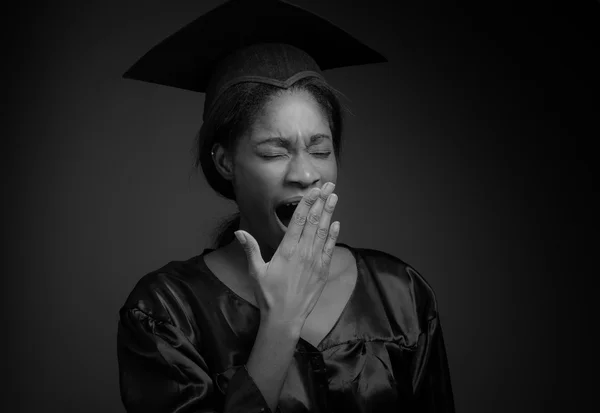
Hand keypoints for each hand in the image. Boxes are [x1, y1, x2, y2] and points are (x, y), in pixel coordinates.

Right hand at [234, 183, 339, 327]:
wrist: (285, 318)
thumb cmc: (268, 295)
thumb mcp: (255, 271)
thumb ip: (250, 249)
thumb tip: (239, 231)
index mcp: (287, 250)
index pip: (299, 220)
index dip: (307, 203)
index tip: (313, 190)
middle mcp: (303, 252)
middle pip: (314, 221)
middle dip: (322, 201)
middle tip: (328, 186)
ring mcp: (315, 261)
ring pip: (324, 232)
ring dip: (329, 213)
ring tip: (334, 197)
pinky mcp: (322, 271)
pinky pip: (330, 249)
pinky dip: (334, 235)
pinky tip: (336, 224)